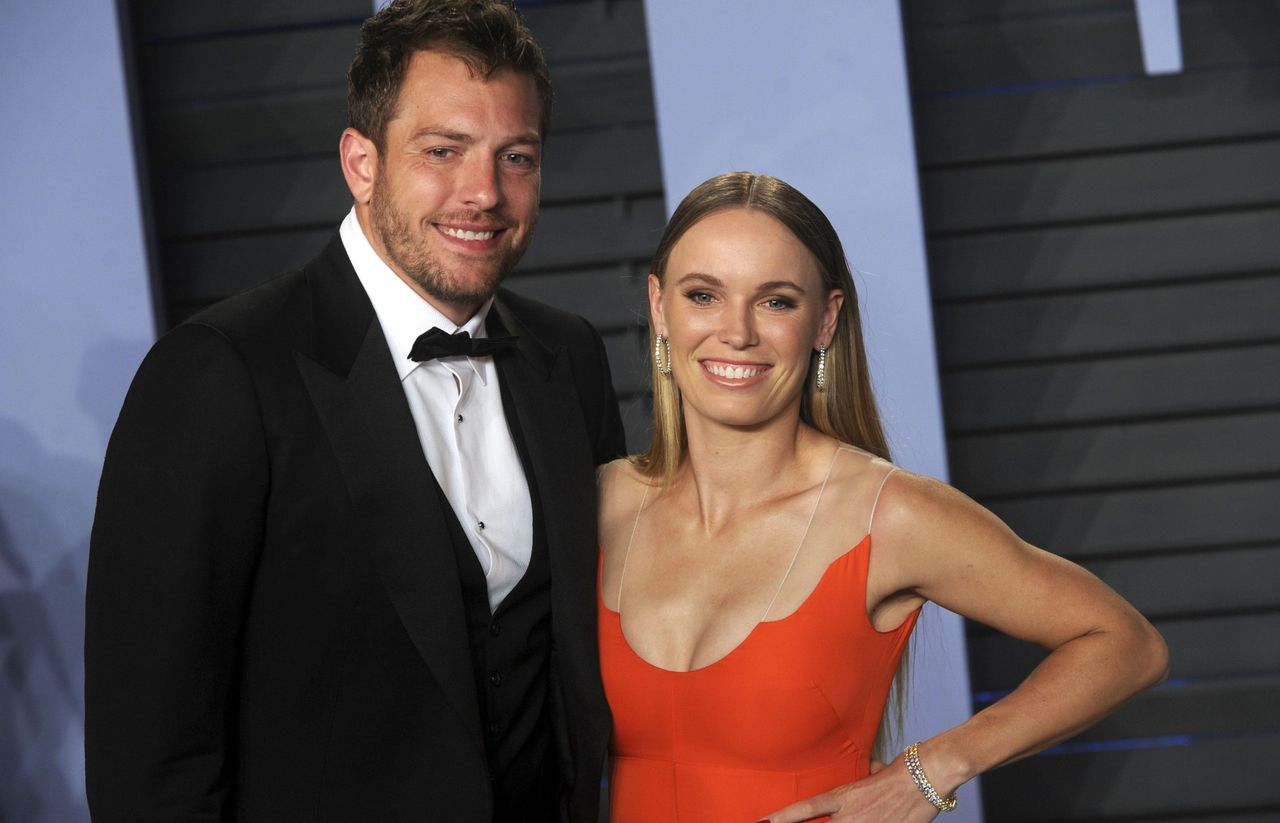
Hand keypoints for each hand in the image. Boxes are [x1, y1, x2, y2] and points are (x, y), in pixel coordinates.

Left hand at [757, 756, 939, 822]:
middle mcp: (850, 817)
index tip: (763, 822)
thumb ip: (863, 777)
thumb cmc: (902, 770)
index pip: (805, 810)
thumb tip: (867, 771)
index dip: (782, 817)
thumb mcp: (874, 771)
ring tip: (854, 820)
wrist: (926, 776)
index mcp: (843, 797)